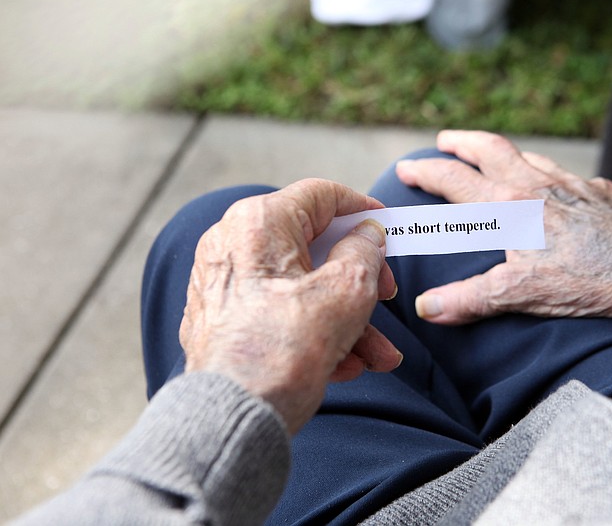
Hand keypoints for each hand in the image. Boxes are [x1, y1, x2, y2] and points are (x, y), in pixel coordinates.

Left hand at [179, 179, 401, 433]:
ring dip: (345, 318)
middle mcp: (232, 245)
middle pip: (313, 248)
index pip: (321, 195)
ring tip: (377, 355)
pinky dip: (313, 331)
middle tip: (385, 299)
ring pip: (300, 287)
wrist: (233, 418)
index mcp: (259, 222)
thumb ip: (365, 251)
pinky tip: (345, 364)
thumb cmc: (285, 350)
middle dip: (359, 280)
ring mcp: (223, 284)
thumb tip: (366, 235)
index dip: (362, 209)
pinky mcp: (220, 321)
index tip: (387, 227)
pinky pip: (278, 312)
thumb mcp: (347, 290)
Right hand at [395, 130, 611, 323]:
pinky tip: (559, 187)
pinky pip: (572, 176)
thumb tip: (428, 308)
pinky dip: (553, 175)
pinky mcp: (605, 195)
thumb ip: (469, 299)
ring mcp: (575, 185)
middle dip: (463, 142)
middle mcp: (540, 185)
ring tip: (494, 157)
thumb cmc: (585, 284)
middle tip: (445, 140)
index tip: (406, 167)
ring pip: (532, 156)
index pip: (457, 179)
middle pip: (492, 149)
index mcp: (511, 205)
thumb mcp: (519, 294)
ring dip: (507, 153)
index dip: (427, 171)